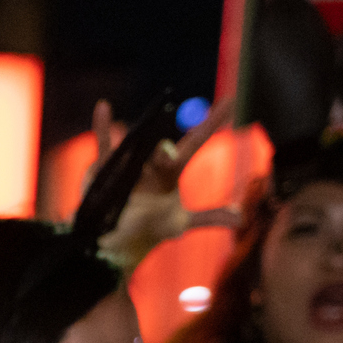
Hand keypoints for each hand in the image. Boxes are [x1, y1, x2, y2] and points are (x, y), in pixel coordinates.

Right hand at [91, 96, 239, 268]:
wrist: (118, 241)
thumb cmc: (152, 227)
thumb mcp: (180, 224)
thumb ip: (209, 218)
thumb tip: (240, 218)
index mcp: (172, 170)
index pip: (196, 142)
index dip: (212, 122)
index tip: (230, 100)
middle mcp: (152, 162)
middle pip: (162, 150)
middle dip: (165, 153)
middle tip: (167, 157)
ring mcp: (129, 163)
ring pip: (136, 145)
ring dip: (139, 138)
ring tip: (141, 132)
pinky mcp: (105, 170)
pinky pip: (104, 145)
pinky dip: (102, 127)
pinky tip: (104, 108)